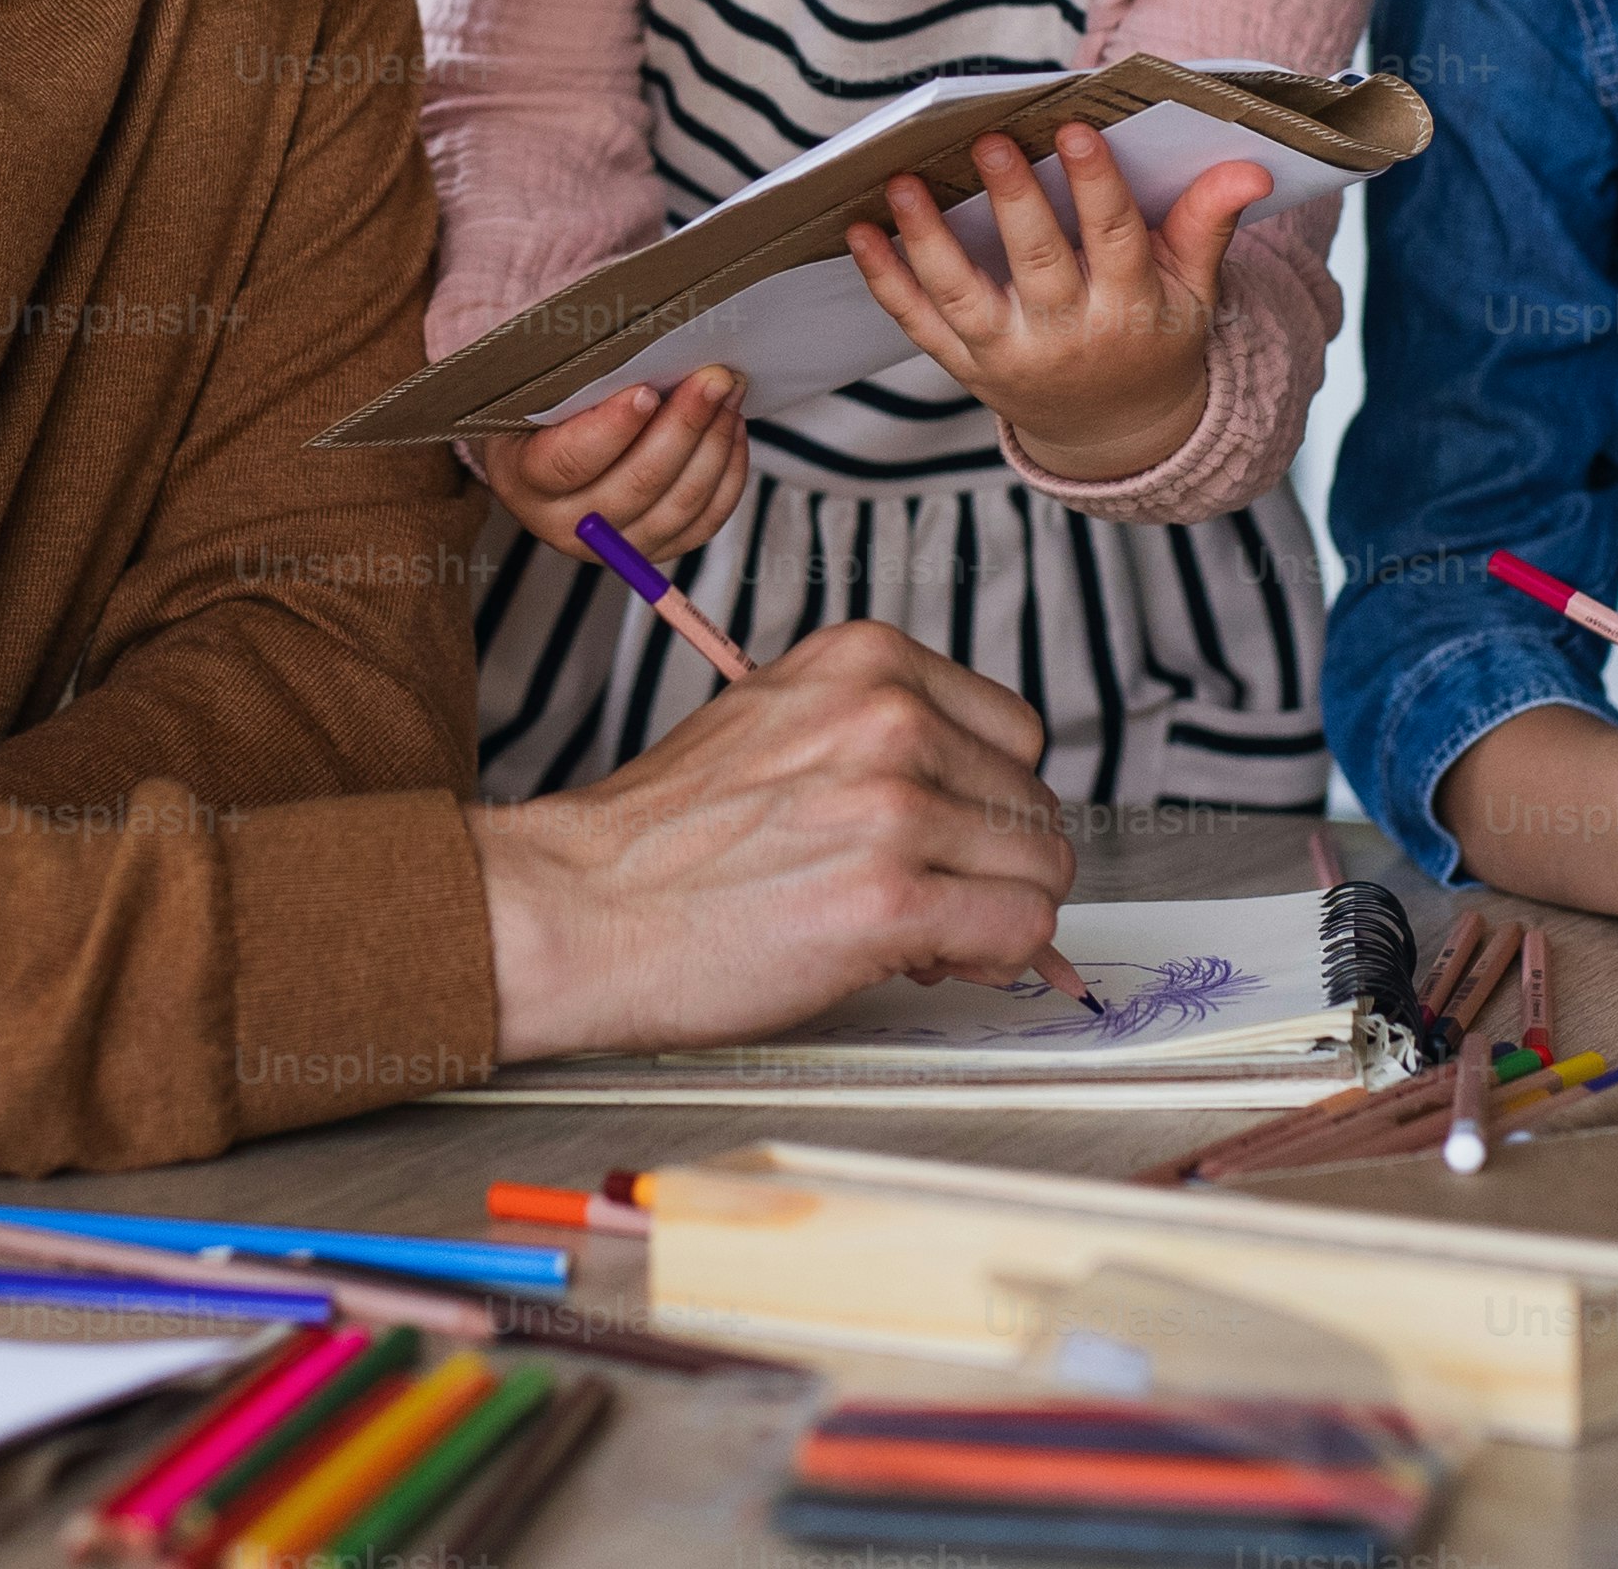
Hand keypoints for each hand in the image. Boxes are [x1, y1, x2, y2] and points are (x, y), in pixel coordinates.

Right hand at [471, 365, 746, 566]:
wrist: (546, 445)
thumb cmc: (545, 402)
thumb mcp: (537, 382)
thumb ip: (571, 370)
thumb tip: (633, 342)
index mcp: (524, 477)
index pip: (568, 462)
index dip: (611, 430)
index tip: (645, 392)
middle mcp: (564, 524)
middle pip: (637, 485)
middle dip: (684, 426)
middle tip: (714, 377)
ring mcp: (614, 543)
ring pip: (678, 505)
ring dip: (714, 444)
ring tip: (729, 393)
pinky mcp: (654, 547)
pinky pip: (703, 522)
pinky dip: (727, 475)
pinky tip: (732, 429)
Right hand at [471, 617, 1074, 1057]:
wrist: (577, 905)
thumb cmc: (666, 834)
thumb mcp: (781, 725)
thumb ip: (882, 740)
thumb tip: (982, 809)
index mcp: (866, 659)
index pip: (1014, 732)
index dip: (984, 800)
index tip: (937, 839)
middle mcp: (890, 717)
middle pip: (1036, 805)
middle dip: (990, 864)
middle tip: (917, 896)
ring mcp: (895, 806)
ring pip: (1040, 872)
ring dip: (991, 914)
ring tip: (911, 929)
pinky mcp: (891, 898)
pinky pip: (1018, 933)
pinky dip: (985, 958)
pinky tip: (917, 958)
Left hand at [843, 126, 1265, 481]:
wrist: (1118, 431)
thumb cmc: (1156, 336)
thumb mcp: (1195, 290)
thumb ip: (1208, 225)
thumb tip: (1249, 168)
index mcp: (1132, 311)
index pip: (1115, 241)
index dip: (1097, 186)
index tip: (1076, 128)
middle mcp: (1068, 338)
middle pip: (1037, 265)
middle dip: (1013, 202)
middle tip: (990, 141)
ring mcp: (1010, 357)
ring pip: (963, 297)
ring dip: (927, 240)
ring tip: (903, 182)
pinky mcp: (966, 367)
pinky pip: (919, 325)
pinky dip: (885, 282)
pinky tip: (859, 232)